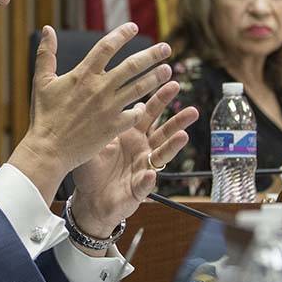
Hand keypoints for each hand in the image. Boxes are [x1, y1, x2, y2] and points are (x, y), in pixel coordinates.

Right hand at [9, 23, 171, 202]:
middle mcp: (99, 88)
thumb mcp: (41, 81)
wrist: (48, 149)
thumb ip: (46, 54)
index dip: (121, 35)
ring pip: (139, 88)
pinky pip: (134, 115)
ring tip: (168, 70)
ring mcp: (108, 108)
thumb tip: (47, 28)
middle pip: (132, 66)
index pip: (106, 47)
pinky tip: (148, 106)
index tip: (133, 27)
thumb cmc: (44, 116)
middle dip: (151, 55)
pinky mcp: (113, 127)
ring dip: (155, 78)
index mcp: (82, 75)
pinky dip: (142, 110)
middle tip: (166, 48)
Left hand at [69, 82, 197, 240]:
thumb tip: (104, 93)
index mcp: (131, 133)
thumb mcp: (94, 139)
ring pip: (163, 155)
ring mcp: (143, 168)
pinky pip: (144, 184)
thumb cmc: (92, 167)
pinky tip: (148, 174)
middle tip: (191, 109)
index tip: (169, 81)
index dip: (159, 98)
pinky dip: (146, 179)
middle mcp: (142, 148)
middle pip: (163, 131)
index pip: (148, 112)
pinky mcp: (138, 189)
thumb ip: (101, 119)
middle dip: (177, 120)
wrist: (90, 199)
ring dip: (173, 146)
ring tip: (183, 136)